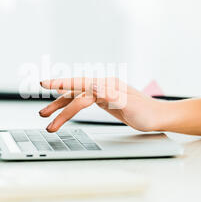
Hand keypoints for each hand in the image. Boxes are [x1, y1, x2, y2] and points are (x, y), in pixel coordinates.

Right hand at [39, 77, 159, 132]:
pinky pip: (82, 101)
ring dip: (60, 106)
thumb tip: (92, 84)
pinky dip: (71, 105)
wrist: (159, 117)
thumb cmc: (147, 113)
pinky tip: (64, 108)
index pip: (80, 85)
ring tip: (45, 115)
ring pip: (76, 98)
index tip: (45, 85)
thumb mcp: (130, 105)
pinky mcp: (104, 101)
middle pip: (74, 92)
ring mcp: (103, 93)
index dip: (61, 85)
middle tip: (41, 112)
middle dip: (56, 102)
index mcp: (107, 85)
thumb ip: (110, 95)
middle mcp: (103, 86)